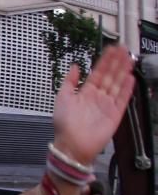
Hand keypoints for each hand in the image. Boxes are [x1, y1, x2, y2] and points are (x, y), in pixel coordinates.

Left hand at [52, 45, 133, 166]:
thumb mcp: (62, 98)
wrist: (72, 144)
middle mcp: (97, 97)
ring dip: (123, 71)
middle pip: (110, 76)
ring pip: (117, 84)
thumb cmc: (64, 124)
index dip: (105, 61)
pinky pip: (122, 100)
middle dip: (117, 62)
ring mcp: (107, 105)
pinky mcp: (115, 114)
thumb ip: (69, 81)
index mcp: (85, 92)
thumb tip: (74, 66)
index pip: (98, 72)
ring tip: (130, 58)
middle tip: (124, 49)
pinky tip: (131, 78)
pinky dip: (127, 89)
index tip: (111, 49)